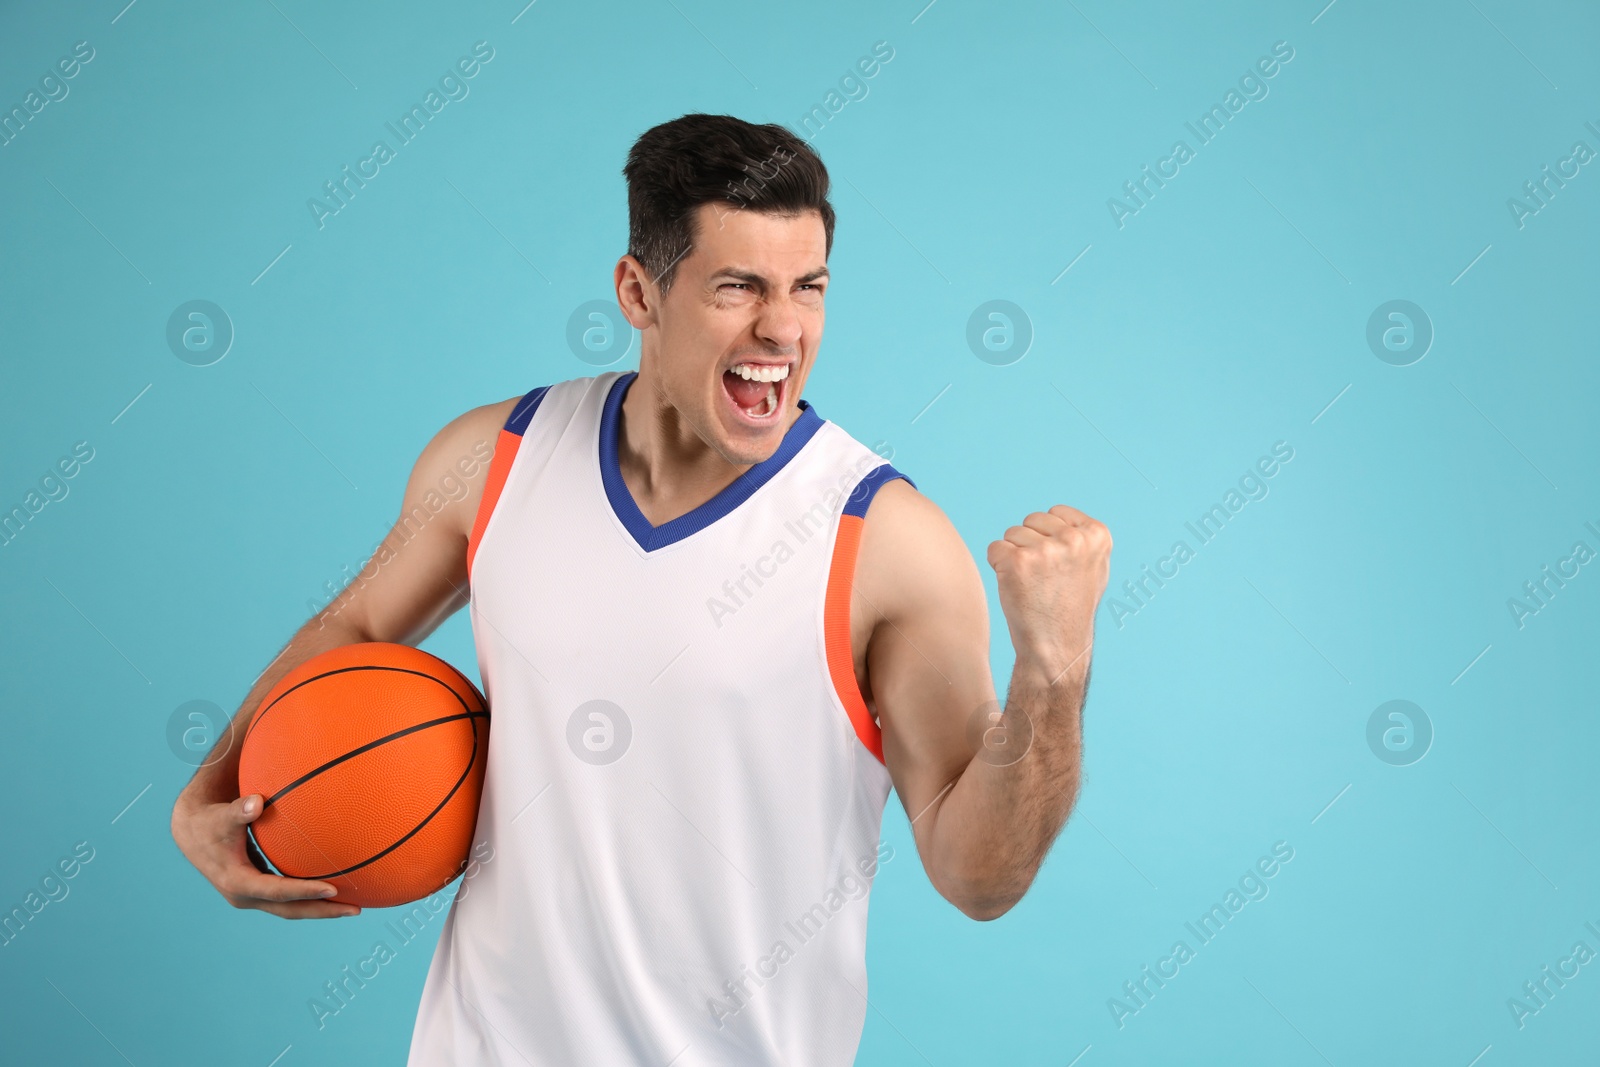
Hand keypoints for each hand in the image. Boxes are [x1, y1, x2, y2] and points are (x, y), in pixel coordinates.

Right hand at [171, 791, 360, 918]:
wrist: (192, 833)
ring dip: (320, 908)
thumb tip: (256, 802)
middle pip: (290, 910)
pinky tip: (333, 890)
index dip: (305, 891)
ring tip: (353, 906)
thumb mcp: (222, 816)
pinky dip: (309, 896)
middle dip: (322, 911)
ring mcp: (252, 896)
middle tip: (356, 910)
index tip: (333, 889)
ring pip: (291, 908)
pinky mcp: (257, 890)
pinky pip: (288, 898)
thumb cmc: (211, 821)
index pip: (278, 891)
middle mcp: (246, 896)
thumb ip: (240, 811)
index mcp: (238, 883)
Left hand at [986, 504, 1111, 682]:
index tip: (1059, 567)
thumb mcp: (1093, 568)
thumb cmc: (1071, 609)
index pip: (1055, 513)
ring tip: (1032, 585)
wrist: (1056, 648)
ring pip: (1012, 533)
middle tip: (1044, 579)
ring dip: (1015, 557)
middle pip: (1032, 520)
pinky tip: (1016, 588)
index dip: (1050, 538)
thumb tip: (1062, 517)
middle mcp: (1074, 539)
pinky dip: (998, 567)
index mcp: (1097, 535)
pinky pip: (994, 549)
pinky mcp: (1017, 563)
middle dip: (1031, 544)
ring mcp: (1045, 551)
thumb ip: (1082, 538)